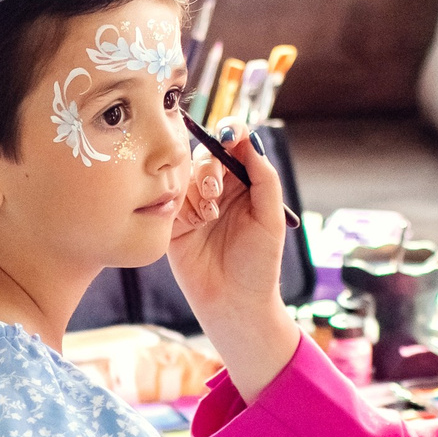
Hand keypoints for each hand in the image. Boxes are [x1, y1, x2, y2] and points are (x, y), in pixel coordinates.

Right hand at [166, 128, 302, 397]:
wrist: (234, 303)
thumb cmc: (259, 264)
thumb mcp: (270, 216)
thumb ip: (263, 176)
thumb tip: (248, 140)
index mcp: (244, 185)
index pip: (234, 146)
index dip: (230, 133)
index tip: (228, 133)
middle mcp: (218, 191)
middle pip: (204, 155)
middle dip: (209, 167)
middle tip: (215, 192)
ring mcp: (193, 206)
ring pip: (184, 175)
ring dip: (196, 190)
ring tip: (208, 218)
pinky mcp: (172, 223)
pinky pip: (167, 198)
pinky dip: (180, 204)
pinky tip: (193, 224)